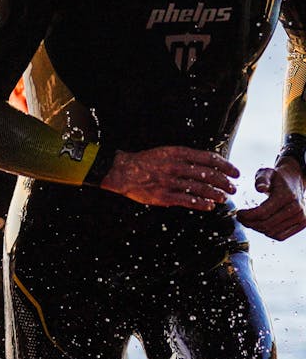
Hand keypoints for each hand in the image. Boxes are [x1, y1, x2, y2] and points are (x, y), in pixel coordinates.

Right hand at [101, 146, 238, 208]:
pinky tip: (209, 206)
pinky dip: (200, 204)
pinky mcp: (164, 196)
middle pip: (208, 174)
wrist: (123, 171)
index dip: (225, 165)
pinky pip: (187, 201)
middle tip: (233, 188)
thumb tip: (209, 165)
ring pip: (200, 188)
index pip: (209, 158)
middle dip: (224, 182)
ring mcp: (170, 182)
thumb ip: (186, 158)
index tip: (235, 172)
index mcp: (178, 153)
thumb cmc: (147, 161)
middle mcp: (176, 166)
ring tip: (224, 198)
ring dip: (215, 194)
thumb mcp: (167, 152)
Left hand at [237, 159, 305, 239]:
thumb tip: (260, 188)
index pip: (263, 212)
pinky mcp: (301, 224)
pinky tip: (260, 225)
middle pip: (267, 224)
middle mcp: (296, 208)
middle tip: (240, 218)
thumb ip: (262, 179)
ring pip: (272, 232)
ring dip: (257, 229)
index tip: (238, 213)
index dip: (248, 215)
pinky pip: (280, 236)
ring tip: (249, 221)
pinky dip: (268, 233)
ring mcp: (301, 217)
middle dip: (250, 223)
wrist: (295, 181)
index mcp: (287, 195)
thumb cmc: (277, 178)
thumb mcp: (267, 172)